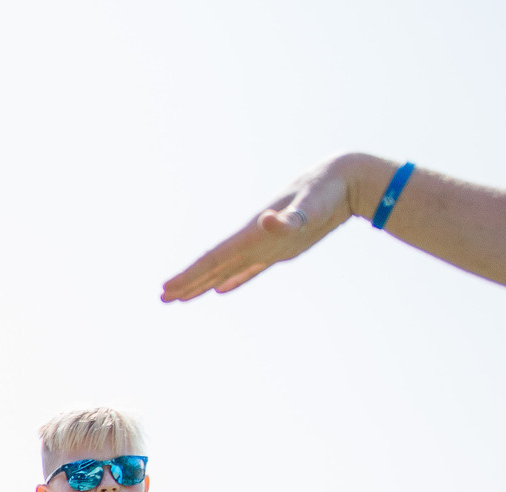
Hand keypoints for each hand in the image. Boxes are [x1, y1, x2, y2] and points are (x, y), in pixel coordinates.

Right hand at [162, 155, 371, 301]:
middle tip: (162, 297)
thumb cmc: (326, 191)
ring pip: (226, 270)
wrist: (342, 180)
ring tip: (182, 297)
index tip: (168, 287)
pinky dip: (233, 280)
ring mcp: (265, 245)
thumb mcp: (311, 205)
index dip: (190, 273)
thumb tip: (268, 220)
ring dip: (204, 283)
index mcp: (252, 233)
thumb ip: (291, 217)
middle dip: (188, 282)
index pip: (213, 258)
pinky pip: (249, 270)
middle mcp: (253, 239)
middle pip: (213, 266)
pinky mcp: (280, 250)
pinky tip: (221, 289)